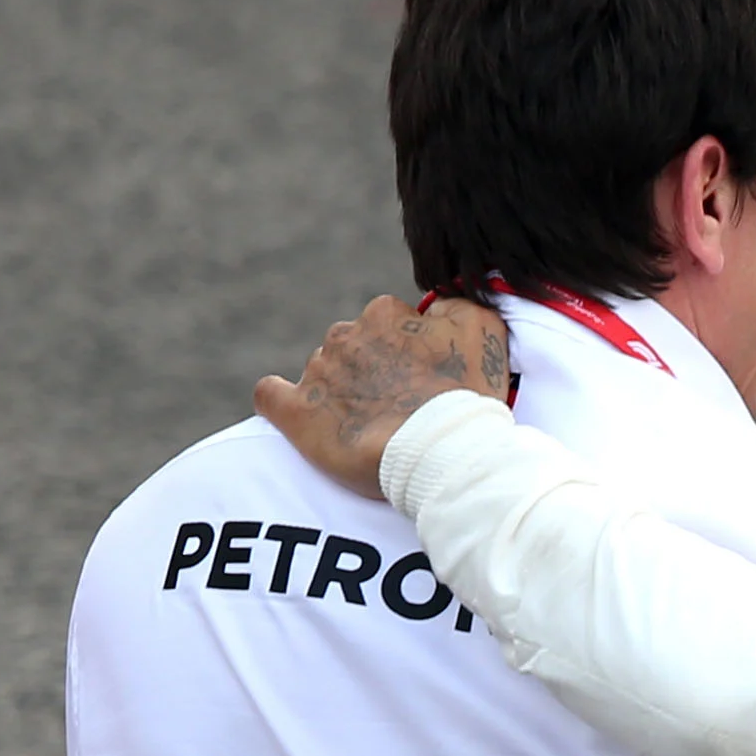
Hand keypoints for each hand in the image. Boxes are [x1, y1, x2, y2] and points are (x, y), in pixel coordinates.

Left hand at [253, 294, 510, 498]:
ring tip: (368, 423)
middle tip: (398, 404)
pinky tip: (298, 412)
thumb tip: (434, 307)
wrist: (441, 452)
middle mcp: (346, 334)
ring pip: (322, 370)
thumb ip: (456, 304)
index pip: (389, 322)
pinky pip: (271, 395)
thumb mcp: (484, 329)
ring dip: (340, 390)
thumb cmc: (466, 396)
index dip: (408, 352)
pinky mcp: (297, 411)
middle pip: (354, 346)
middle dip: (372, 370)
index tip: (422, 379)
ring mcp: (319, 371)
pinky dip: (281, 399)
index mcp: (385, 313)